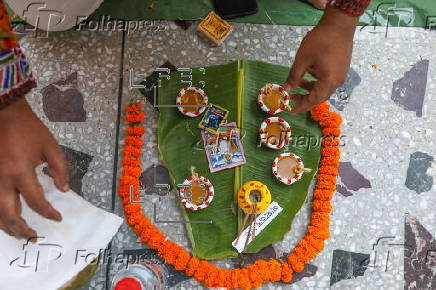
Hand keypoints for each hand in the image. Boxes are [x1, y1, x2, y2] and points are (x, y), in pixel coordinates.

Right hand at [0, 99, 68, 239]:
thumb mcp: (51, 147)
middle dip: (22, 229)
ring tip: (19, 234)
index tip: (57, 218)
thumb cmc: (29, 130)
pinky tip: (5, 218)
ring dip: (6, 226)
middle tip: (33, 237)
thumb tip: (63, 190)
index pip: (36, 202)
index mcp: (20, 172)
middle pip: (9, 214)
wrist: (4, 114)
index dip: (48, 213)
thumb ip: (60, 169)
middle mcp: (1, 179)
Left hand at [285, 6, 358, 113]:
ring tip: (296, 84)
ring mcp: (341, 74)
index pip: (314, 100)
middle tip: (292, 99)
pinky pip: (327, 79)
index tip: (291, 111)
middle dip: (305, 99)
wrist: (339, 24)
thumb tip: (287, 89)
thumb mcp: (302, 60)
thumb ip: (294, 77)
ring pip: (323, 87)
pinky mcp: (341, 67)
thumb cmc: (320, 41)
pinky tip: (307, 73)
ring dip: (310, 88)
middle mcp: (337, 81)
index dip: (302, 106)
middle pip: (320, 96)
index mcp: (329, 82)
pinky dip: (316, 80)